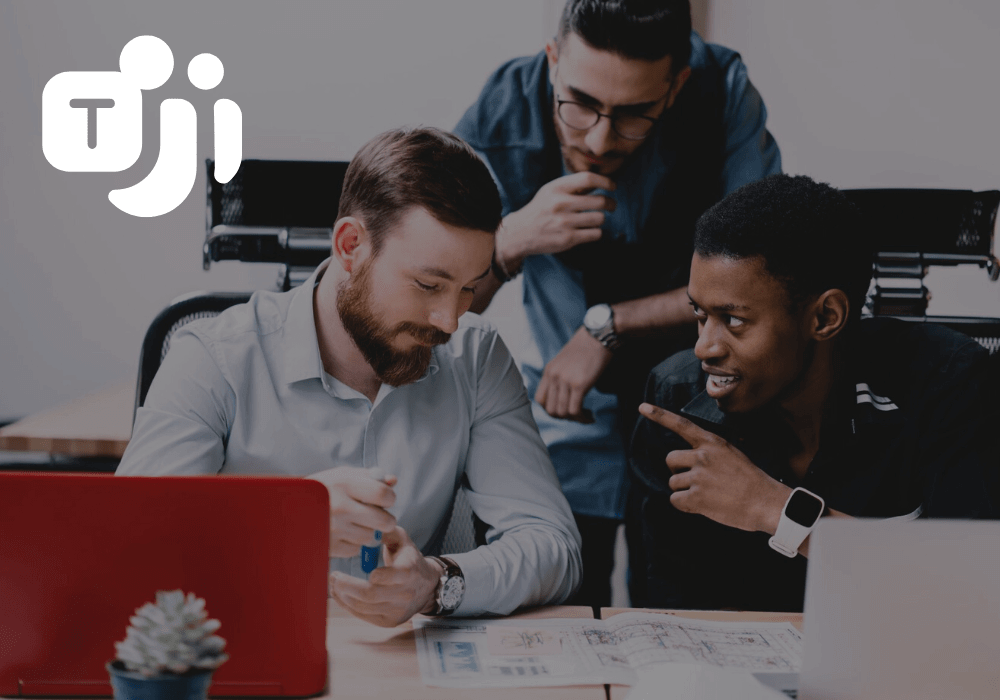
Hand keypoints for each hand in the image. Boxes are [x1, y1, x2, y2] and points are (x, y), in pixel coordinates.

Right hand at [307, 467, 397, 557]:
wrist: (285, 510)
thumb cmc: (320, 490)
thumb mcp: (340, 476)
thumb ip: (368, 477)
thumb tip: (393, 481)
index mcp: (343, 484)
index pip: (383, 494)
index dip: (390, 498)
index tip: (385, 500)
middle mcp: (339, 507)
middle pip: (383, 520)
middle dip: (387, 519)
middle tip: (380, 517)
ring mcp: (334, 529)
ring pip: (371, 537)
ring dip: (371, 532)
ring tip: (360, 524)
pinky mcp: (328, 546)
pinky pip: (356, 549)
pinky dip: (354, 543)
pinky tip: (345, 533)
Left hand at [329, 526, 441, 626]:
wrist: (426, 585)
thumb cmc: (409, 559)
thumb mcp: (401, 540)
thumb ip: (385, 531)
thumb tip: (366, 530)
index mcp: (409, 571)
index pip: (388, 576)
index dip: (373, 575)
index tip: (361, 568)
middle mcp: (405, 594)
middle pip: (370, 595)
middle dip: (346, 586)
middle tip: (333, 577)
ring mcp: (397, 611)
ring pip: (363, 607)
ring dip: (343, 597)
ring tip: (334, 585)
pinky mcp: (389, 622)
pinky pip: (364, 616)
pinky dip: (348, 606)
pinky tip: (341, 596)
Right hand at [498, 171, 615, 269]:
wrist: (521, 233)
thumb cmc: (541, 209)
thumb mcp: (551, 191)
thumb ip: (573, 186)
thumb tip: (600, 182)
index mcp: (557, 188)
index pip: (587, 179)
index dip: (605, 181)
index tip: (612, 186)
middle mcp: (560, 204)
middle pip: (599, 201)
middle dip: (610, 203)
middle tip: (611, 205)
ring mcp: (564, 223)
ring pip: (600, 219)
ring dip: (601, 219)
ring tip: (595, 219)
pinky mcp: (568, 239)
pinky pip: (595, 234)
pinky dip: (596, 232)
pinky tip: (589, 230)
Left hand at [535, 327, 612, 422]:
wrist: (599, 336)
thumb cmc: (587, 348)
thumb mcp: (565, 361)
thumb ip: (561, 376)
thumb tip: (563, 396)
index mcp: (549, 371)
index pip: (540, 400)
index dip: (552, 410)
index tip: (565, 410)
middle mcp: (554, 377)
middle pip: (550, 410)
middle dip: (564, 418)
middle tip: (577, 416)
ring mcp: (565, 381)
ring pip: (563, 413)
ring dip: (575, 420)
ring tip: (586, 416)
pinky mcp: (579, 384)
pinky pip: (575, 410)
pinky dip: (582, 418)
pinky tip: (590, 416)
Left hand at [638, 403, 790, 533]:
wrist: (766, 503)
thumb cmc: (751, 481)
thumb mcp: (732, 455)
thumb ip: (709, 453)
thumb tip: (689, 461)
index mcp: (713, 443)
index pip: (682, 425)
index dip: (660, 416)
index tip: (642, 407)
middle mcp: (702, 456)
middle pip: (670, 459)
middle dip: (678, 470)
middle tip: (697, 480)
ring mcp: (699, 476)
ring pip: (673, 482)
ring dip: (684, 490)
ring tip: (708, 494)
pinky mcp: (696, 497)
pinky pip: (675, 500)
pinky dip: (685, 505)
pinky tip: (703, 505)